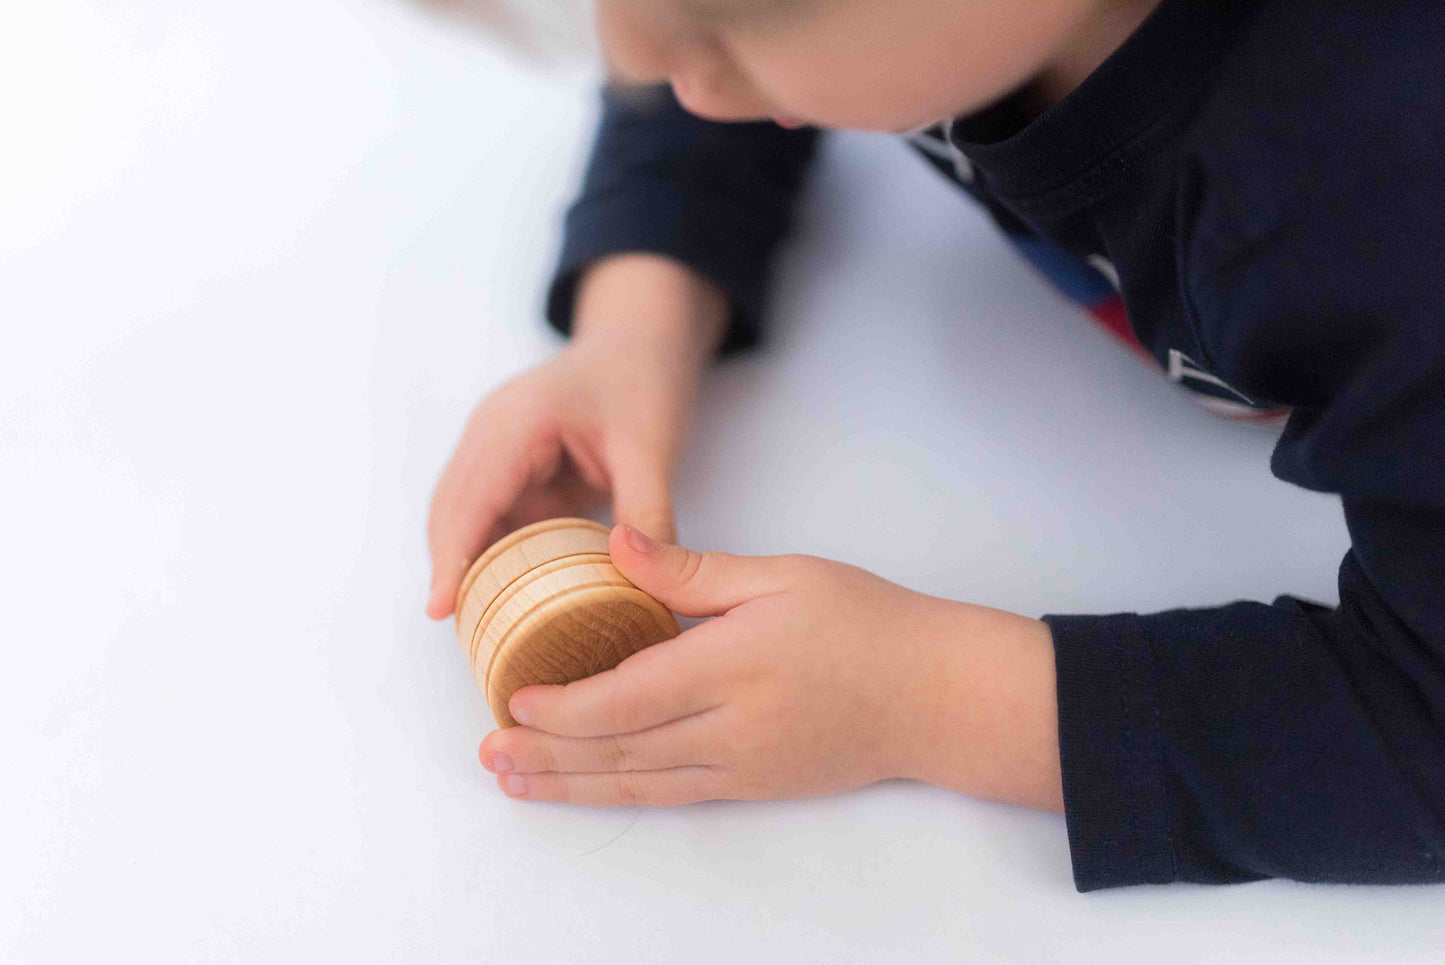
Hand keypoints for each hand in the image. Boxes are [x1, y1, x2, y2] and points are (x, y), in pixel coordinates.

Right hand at [425, 254, 726, 619]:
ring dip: (466, 566)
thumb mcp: (652, 445)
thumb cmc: (642, 379)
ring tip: (477, 627)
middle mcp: (490, 435)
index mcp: (516, 421)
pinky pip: (490, 520)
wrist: (640, 342)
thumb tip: (643, 581)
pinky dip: (492, 556)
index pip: (471, 497)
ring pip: (463, 519)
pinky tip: (504, 596)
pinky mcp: (509, 471)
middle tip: (462, 633)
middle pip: (451, 512)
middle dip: (450, 569)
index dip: (453, 554)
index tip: (440, 606)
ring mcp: (494, 453)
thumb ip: (648, 510)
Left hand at [479, 525, 1064, 811]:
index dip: (560, 704)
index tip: (512, 695)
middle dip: (545, 753)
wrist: (934, 695)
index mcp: (730, 667)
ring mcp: (740, 768)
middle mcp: (728, 730)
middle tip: (487, 751)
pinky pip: (672, 796)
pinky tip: (589, 790)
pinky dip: (620, 795)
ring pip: (636, 784)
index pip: (624, 696)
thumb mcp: (782, 575)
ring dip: (570, 785)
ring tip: (515, 784)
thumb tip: (616, 546)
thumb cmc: (866, 623)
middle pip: (616, 750)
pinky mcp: (754, 787)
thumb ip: (694, 570)